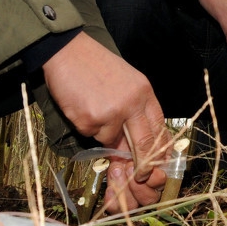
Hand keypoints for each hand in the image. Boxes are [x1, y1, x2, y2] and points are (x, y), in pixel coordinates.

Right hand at [42, 32, 168, 211]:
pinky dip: (85, 125)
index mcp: (144, 92)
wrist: (67, 50)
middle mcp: (132, 103)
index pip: (159, 128)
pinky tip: (81, 104)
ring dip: (102, 133)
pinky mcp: (90, 119)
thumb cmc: (95, 65)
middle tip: (139, 175)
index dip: (158, 150)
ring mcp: (112, 113)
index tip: (156, 164)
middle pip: (144, 144)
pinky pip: (91, 135)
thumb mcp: (125, 82)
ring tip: (92, 105)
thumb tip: (133, 144)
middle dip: (142, 164)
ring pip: (111, 141)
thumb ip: (134, 109)